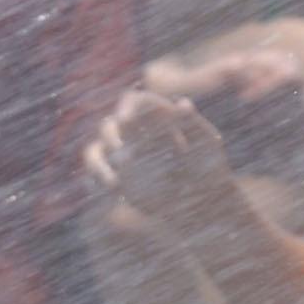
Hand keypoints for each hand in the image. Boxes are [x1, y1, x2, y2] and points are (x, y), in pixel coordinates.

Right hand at [85, 88, 238, 223]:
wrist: (202, 201)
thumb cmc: (210, 168)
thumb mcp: (207, 143)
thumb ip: (193, 123)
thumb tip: (181, 103)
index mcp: (155, 118)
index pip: (133, 102)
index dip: (126, 106)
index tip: (125, 120)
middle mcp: (134, 135)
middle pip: (109, 125)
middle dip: (110, 135)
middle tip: (121, 150)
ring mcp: (122, 158)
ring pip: (94, 152)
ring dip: (97, 163)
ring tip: (114, 182)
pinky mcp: (116, 180)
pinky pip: (94, 178)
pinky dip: (96, 182)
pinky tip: (114, 191)